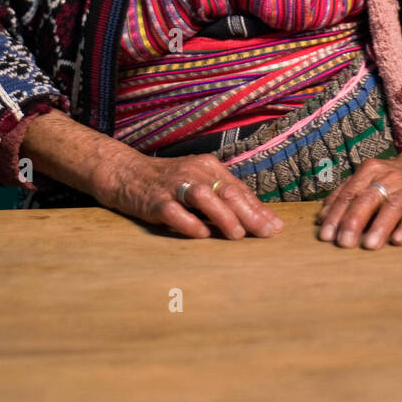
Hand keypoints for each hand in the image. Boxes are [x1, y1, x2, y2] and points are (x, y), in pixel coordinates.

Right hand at [95, 148, 283, 239]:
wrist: (127, 173)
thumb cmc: (170, 182)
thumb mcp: (199, 182)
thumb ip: (226, 197)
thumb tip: (262, 219)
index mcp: (208, 167)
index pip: (238, 189)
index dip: (258, 209)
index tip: (275, 228)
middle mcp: (193, 172)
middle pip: (226, 191)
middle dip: (248, 213)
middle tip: (264, 233)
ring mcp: (173, 186)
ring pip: (203, 197)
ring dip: (222, 216)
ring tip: (237, 235)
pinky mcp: (154, 201)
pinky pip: (174, 212)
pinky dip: (189, 223)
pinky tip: (202, 235)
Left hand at [315, 123, 401, 248]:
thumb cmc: (392, 181)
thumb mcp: (368, 179)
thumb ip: (346, 194)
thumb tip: (321, 218)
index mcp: (369, 172)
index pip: (348, 195)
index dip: (335, 215)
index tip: (325, 235)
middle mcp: (387, 179)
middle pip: (366, 199)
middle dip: (353, 221)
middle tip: (342, 243)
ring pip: (391, 207)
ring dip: (379, 226)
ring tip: (369, 245)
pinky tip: (398, 240)